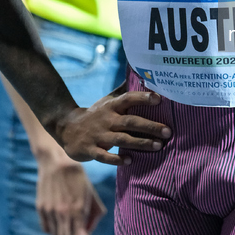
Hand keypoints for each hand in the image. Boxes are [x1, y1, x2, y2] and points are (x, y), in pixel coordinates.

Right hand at [35, 150, 106, 234]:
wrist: (57, 162)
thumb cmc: (78, 179)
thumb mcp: (91, 195)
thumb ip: (93, 216)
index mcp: (77, 210)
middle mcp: (62, 213)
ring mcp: (49, 211)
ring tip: (70, 231)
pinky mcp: (40, 208)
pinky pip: (46, 228)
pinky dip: (53, 231)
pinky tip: (60, 223)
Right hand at [55, 83, 170, 164]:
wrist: (66, 128)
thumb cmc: (95, 114)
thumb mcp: (108, 100)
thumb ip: (124, 90)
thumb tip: (140, 74)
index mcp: (112, 106)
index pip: (128, 99)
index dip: (143, 97)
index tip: (159, 98)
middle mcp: (107, 120)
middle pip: (130, 121)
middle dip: (150, 126)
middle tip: (168, 131)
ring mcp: (99, 135)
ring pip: (122, 139)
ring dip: (140, 143)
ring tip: (158, 146)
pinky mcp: (91, 150)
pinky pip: (104, 156)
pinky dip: (117, 159)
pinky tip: (130, 161)